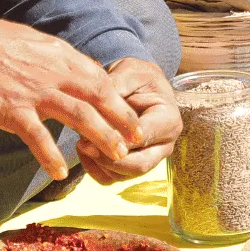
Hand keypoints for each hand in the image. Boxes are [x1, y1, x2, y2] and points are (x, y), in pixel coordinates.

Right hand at [0, 14, 142, 180]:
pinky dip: (52, 157)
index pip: (98, 77)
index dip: (117, 97)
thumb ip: (51, 58)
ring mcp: (35, 92)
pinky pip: (39, 138)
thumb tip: (66, 69)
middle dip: (123, 119)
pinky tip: (60, 172)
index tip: (128, 113)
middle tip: (138, 139)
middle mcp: (54, 72)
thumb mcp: (29, 41)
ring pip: (81, 117)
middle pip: (100, 97)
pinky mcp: (13, 111)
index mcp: (58, 54)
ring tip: (118, 156)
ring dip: (103, 138)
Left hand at [76, 57, 182, 185]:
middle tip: (84, 144)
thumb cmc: (136, 77)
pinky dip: (94, 169)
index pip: (144, 137)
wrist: (137, 86)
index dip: (117, 138)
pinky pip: (111, 178)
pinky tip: (83, 150)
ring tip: (81, 143)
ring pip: (123, 176)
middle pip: (138, 165)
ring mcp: (149, 159)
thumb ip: (117, 86)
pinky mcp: (132, 166)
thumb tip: (97, 104)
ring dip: (98, 164)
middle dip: (108, 159)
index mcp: (168, 120)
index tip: (92, 130)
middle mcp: (164, 145)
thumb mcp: (129, 72)